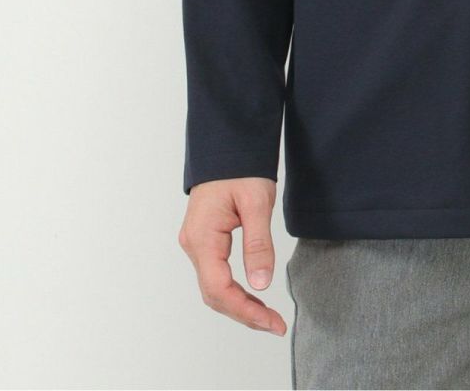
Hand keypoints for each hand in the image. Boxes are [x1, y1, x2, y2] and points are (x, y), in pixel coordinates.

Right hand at [178, 177, 287, 335]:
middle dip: (245, 313)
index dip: (245, 311)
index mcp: (203, 236)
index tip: (272, 323)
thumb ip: (259, 244)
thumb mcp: (257, 202)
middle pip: (214, 294)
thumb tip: (262, 284)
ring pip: (214, 287)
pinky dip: (234, 290)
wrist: (228, 144)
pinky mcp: (204, 240)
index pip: (219, 288)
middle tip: (275, 325)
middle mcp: (194, 244)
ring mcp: (196, 243)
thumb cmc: (241, 166)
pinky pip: (216, 274)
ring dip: (240, 304)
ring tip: (268, 316)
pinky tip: (253, 296)